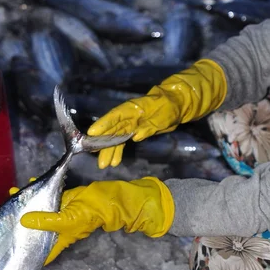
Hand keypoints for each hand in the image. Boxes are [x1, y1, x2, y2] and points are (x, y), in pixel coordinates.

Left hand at [21, 177, 174, 263]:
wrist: (110, 200)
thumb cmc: (91, 214)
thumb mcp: (68, 220)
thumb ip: (46, 220)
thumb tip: (23, 221)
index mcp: (56, 239)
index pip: (36, 251)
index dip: (22, 251)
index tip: (6, 245)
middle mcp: (55, 228)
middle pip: (33, 227)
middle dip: (19, 221)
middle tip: (2, 211)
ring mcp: (58, 213)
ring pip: (38, 210)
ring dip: (26, 202)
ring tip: (11, 194)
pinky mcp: (63, 199)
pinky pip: (47, 195)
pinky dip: (38, 189)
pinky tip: (29, 183)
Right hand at [87, 59, 226, 167]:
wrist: (177, 105)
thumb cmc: (170, 107)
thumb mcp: (165, 115)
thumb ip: (150, 126)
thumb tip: (136, 136)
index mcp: (134, 108)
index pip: (116, 115)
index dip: (103, 124)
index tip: (91, 134)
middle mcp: (129, 116)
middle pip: (113, 129)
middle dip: (103, 143)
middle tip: (96, 156)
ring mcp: (130, 123)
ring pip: (116, 137)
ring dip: (109, 150)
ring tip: (104, 165)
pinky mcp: (134, 130)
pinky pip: (123, 141)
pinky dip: (118, 150)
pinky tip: (114, 161)